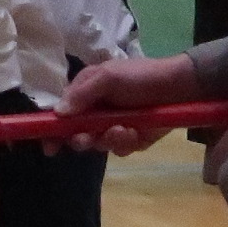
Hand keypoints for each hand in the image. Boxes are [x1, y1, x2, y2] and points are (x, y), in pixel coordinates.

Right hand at [61, 54, 196, 154]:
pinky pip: (119, 150)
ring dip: (107, 139)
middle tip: (87, 138)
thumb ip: (82, 93)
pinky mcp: (131, 140)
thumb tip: (57, 112)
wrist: (178, 87)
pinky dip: (125, 143)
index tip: (49, 145)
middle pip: (76, 135)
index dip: (52, 131)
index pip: (61, 115)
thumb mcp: (108, 76)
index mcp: (86, 95)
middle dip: (81, 139)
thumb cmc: (140, 76)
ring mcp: (113, 127)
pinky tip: (136, 132)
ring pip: (98, 145)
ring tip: (122, 129)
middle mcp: (96, 113)